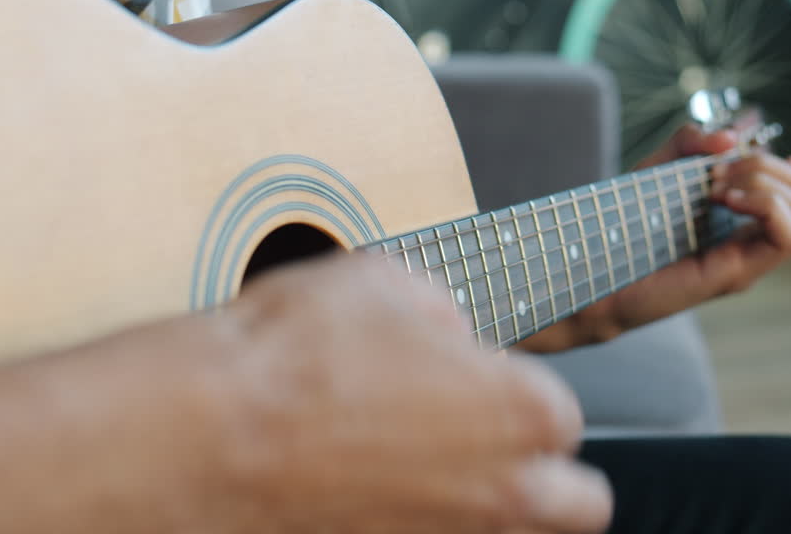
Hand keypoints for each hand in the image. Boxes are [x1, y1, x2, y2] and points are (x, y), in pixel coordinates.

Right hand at [216, 253, 612, 532]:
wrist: (212, 434)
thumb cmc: (295, 354)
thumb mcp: (381, 280)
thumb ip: (438, 309)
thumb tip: (443, 330)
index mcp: (521, 412)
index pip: (562, 415)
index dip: (513, 391)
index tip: (472, 380)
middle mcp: (504, 493)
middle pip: (578, 504)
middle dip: (544, 473)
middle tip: (490, 444)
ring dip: (491, 506)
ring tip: (430, 470)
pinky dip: (422, 523)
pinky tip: (377, 494)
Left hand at [521, 124, 790, 351]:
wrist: (590, 273)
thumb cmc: (621, 227)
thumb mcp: (657, 169)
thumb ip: (689, 143)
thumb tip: (730, 136)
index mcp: (746, 223)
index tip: (755, 154)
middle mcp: (754, 245)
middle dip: (776, 169)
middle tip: (721, 171)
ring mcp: (749, 262)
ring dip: (771, 185)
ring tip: (719, 186)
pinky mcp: (735, 274)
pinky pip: (789, 238)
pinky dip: (767, 206)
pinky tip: (724, 199)